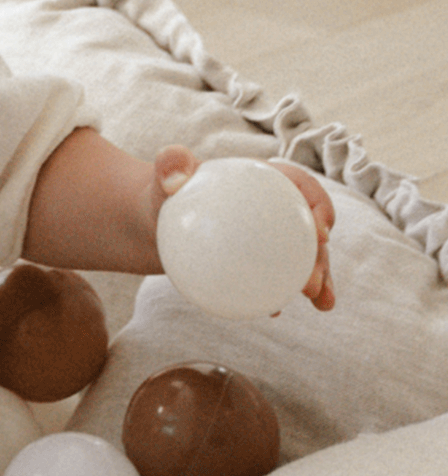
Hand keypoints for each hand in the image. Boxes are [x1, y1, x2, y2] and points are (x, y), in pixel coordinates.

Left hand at [152, 146, 336, 311]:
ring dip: (318, 278)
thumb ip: (169, 163)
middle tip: (311, 285)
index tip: (321, 234)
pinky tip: (274, 311)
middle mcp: (274, 207)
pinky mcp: (256, 259)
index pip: (301, 185)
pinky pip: (277, 277)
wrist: (153, 221)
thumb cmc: (164, 193)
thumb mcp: (164, 174)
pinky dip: (280, 294)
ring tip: (321, 302)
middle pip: (308, 229)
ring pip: (302, 257)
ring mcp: (268, 236)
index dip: (320, 205)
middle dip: (321, 257)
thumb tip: (174, 179)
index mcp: (264, 179)